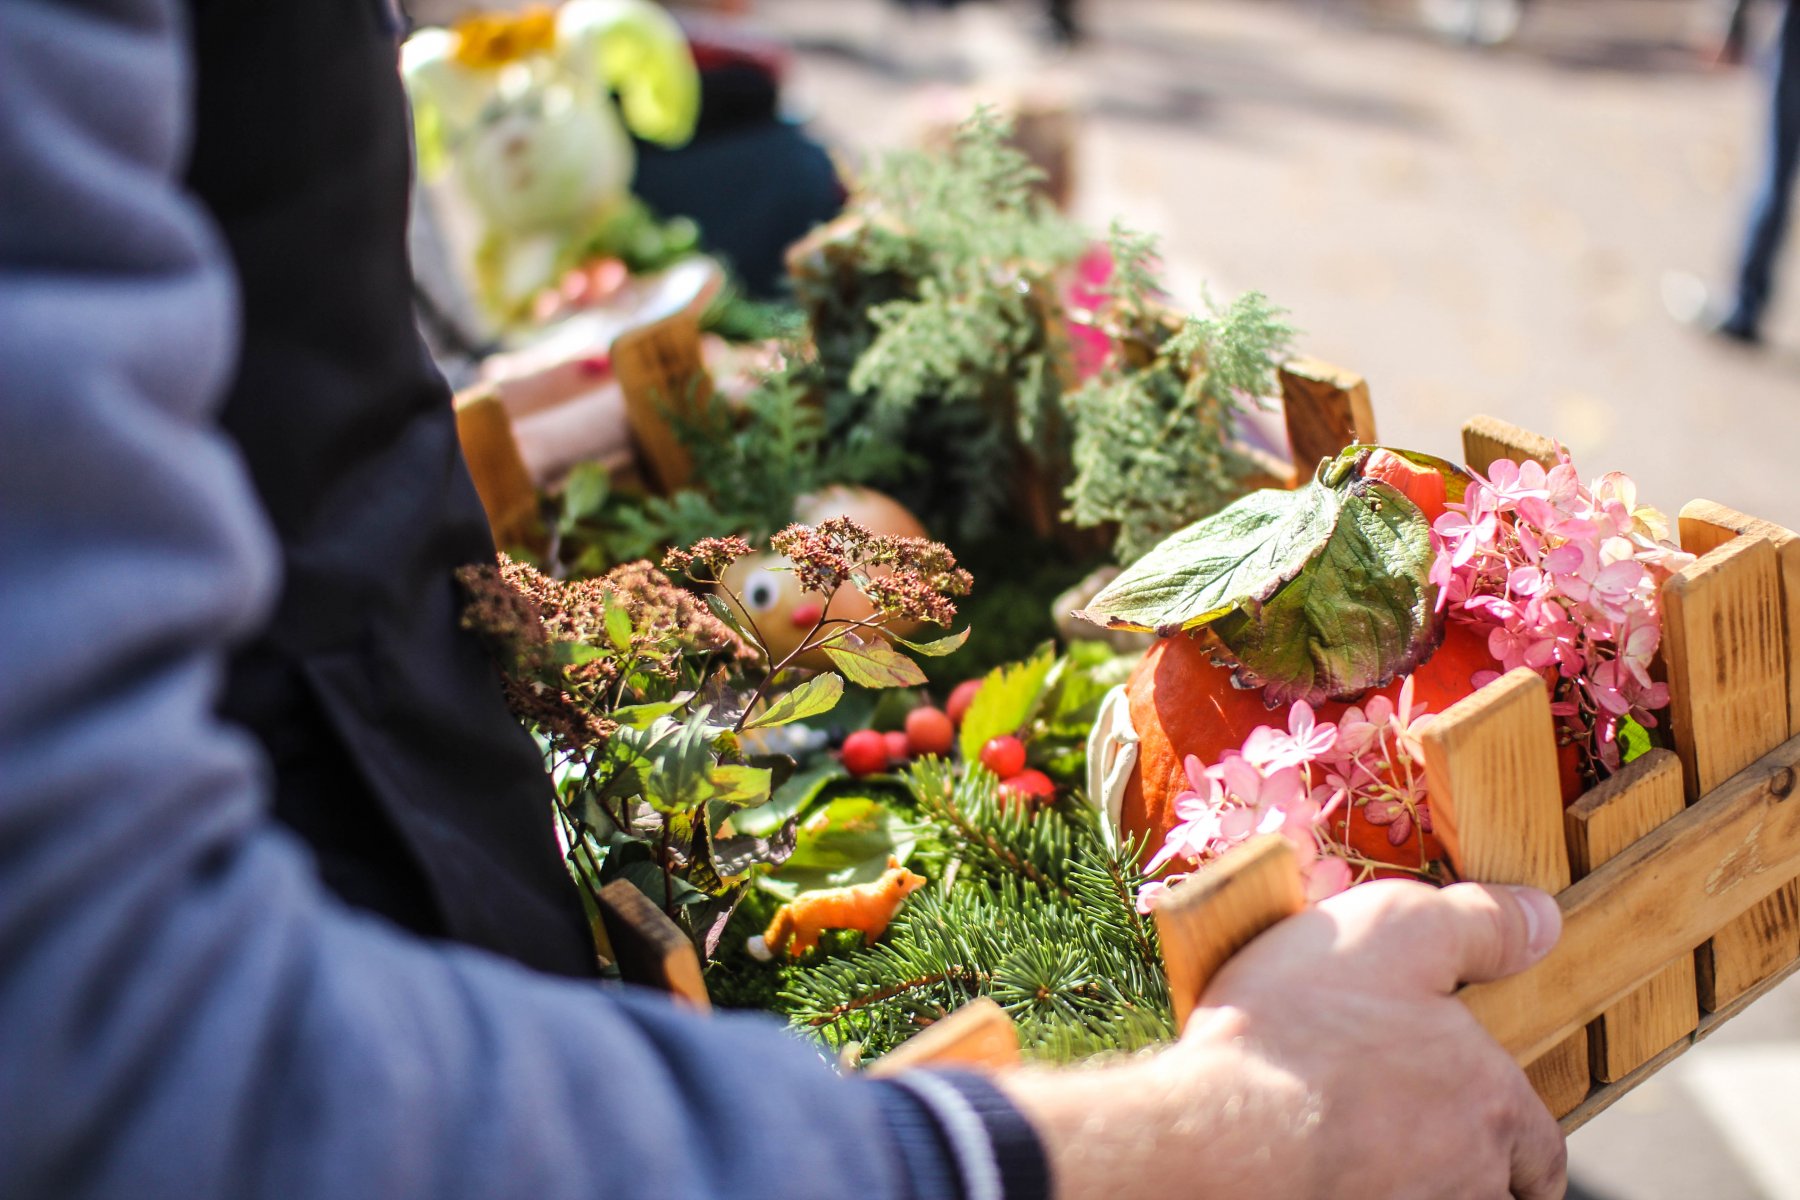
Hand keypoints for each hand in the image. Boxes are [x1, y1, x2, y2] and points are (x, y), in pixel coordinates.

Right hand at [997, 880, 1565, 1199]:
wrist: (1219, 1128)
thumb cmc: (1305, 1028)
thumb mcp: (1397, 930)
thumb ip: (1480, 924)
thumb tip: (1542, 918)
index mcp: (1493, 1109)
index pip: (1543, 1154)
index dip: (1517, 1138)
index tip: (1486, 1119)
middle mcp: (1466, 1180)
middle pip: (1492, 1191)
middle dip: (1466, 1167)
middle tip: (1410, 1127)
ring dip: (1408, 1180)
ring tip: (1355, 1143)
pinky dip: (1352, 1185)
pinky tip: (1312, 1162)